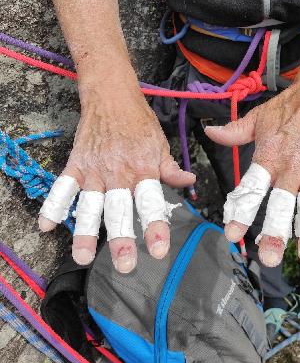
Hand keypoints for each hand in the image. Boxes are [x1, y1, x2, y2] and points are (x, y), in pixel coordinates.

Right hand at [38, 83, 194, 272]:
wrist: (111, 96)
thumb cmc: (139, 122)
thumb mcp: (160, 143)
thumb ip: (170, 168)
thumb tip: (189, 182)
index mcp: (143, 168)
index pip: (151, 202)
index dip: (155, 227)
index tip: (158, 250)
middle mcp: (118, 172)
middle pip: (119, 210)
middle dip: (121, 240)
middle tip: (124, 267)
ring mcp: (94, 169)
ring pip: (89, 205)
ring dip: (85, 231)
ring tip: (82, 257)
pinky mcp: (75, 164)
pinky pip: (62, 187)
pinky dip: (53, 206)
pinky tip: (46, 226)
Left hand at [205, 69, 299, 266]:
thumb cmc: (289, 105)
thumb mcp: (259, 117)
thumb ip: (235, 131)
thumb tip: (210, 133)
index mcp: (269, 155)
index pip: (252, 188)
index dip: (242, 211)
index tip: (232, 235)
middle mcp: (292, 164)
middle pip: (281, 202)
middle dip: (275, 232)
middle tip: (269, 259)